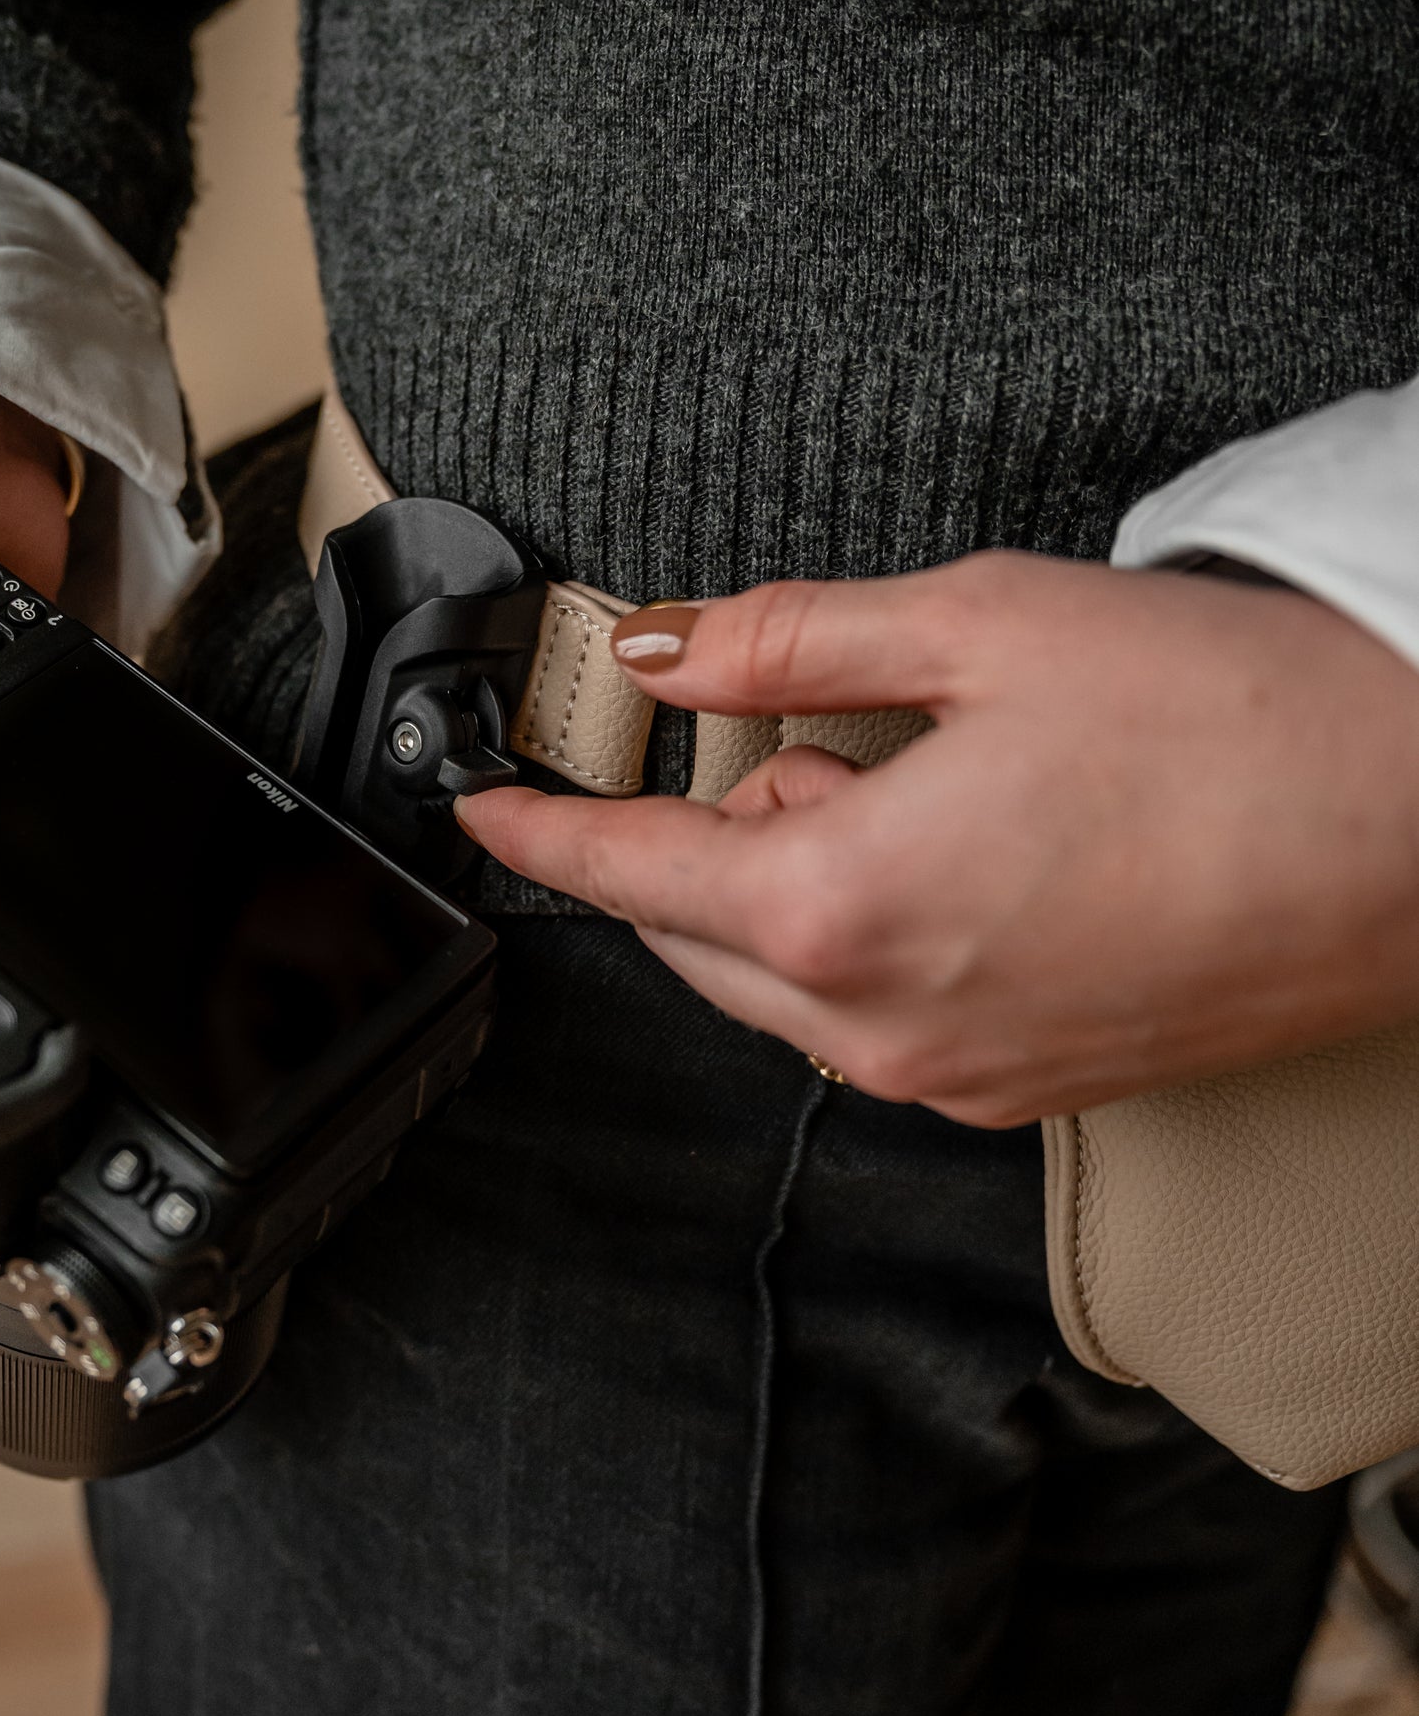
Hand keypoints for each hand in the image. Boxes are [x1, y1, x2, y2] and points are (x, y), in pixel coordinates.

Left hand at [457, 554, 1418, 1125]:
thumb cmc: (1237, 727)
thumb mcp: (982, 626)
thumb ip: (789, 639)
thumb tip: (669, 646)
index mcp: (841, 910)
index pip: (625, 878)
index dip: (537, 833)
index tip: (479, 809)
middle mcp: (884, 1027)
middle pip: (701, 938)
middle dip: (711, 837)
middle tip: (809, 729)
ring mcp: (961, 1077)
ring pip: (794, 981)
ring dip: (805, 881)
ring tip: (937, 773)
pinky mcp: (1032, 1089)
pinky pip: (885, 1016)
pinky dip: (879, 932)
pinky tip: (981, 845)